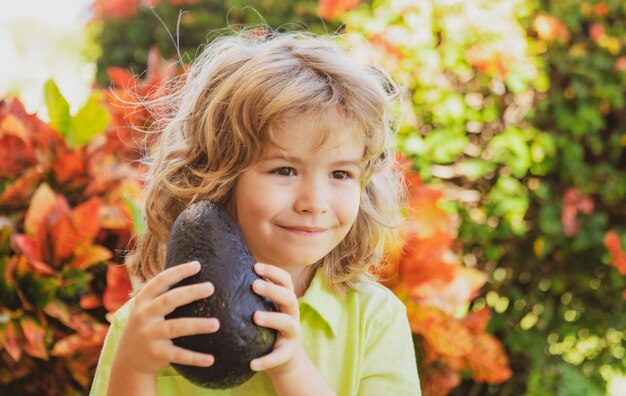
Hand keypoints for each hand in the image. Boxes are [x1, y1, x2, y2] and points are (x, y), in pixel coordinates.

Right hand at [114, 261, 219, 375]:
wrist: (128, 361)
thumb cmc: (146, 326)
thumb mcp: (146, 308)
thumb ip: (163, 293)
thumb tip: (194, 270)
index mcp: (143, 301)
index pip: (160, 281)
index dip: (178, 272)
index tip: (197, 265)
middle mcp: (144, 316)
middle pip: (169, 300)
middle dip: (190, 292)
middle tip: (211, 287)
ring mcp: (150, 335)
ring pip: (176, 327)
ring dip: (197, 325)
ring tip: (216, 324)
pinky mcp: (157, 354)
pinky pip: (179, 355)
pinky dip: (195, 358)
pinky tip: (211, 359)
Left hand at [250, 263, 301, 375]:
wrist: (287, 360)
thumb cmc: (270, 329)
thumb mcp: (267, 309)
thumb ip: (255, 296)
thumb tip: (228, 271)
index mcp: (286, 302)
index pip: (285, 281)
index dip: (273, 272)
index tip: (255, 266)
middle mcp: (292, 315)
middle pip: (289, 298)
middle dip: (272, 290)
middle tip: (253, 285)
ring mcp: (292, 335)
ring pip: (287, 323)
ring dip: (272, 318)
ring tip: (255, 317)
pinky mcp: (287, 354)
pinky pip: (278, 357)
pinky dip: (267, 360)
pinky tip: (252, 363)